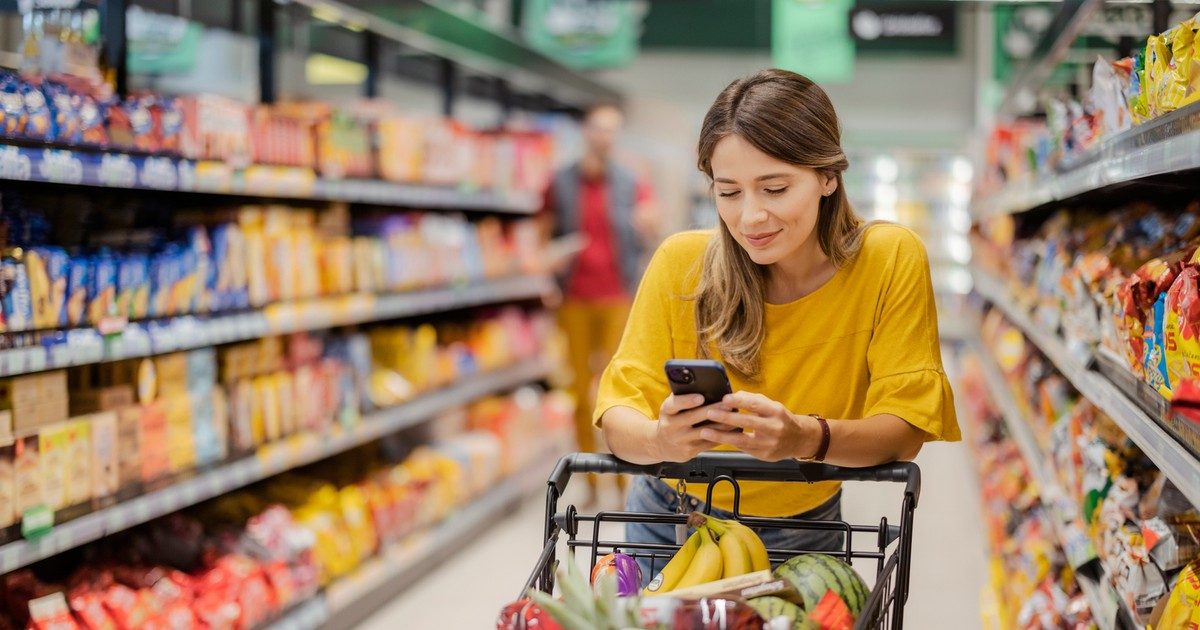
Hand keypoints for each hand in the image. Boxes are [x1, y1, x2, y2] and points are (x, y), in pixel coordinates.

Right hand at [653, 394, 733, 462]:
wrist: (662, 444)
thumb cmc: (673, 419)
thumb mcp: (672, 408)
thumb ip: (683, 397)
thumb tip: (706, 386)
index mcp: (666, 411)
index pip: (674, 404)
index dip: (687, 400)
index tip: (701, 397)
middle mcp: (670, 426)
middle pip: (693, 417)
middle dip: (713, 410)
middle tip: (729, 404)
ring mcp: (679, 440)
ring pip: (704, 432)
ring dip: (722, 425)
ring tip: (735, 417)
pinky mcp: (688, 451)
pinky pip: (708, 443)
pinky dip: (721, 436)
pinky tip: (732, 430)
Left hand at [697, 392, 818, 461]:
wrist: (799, 440)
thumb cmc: (781, 419)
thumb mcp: (772, 406)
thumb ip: (753, 400)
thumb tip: (733, 396)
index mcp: (776, 411)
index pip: (756, 404)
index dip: (739, 401)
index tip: (724, 399)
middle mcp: (774, 427)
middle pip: (747, 422)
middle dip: (726, 418)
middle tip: (709, 413)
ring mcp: (769, 444)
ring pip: (742, 440)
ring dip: (722, 436)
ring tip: (706, 432)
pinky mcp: (764, 455)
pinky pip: (743, 449)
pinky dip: (729, 443)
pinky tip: (716, 440)